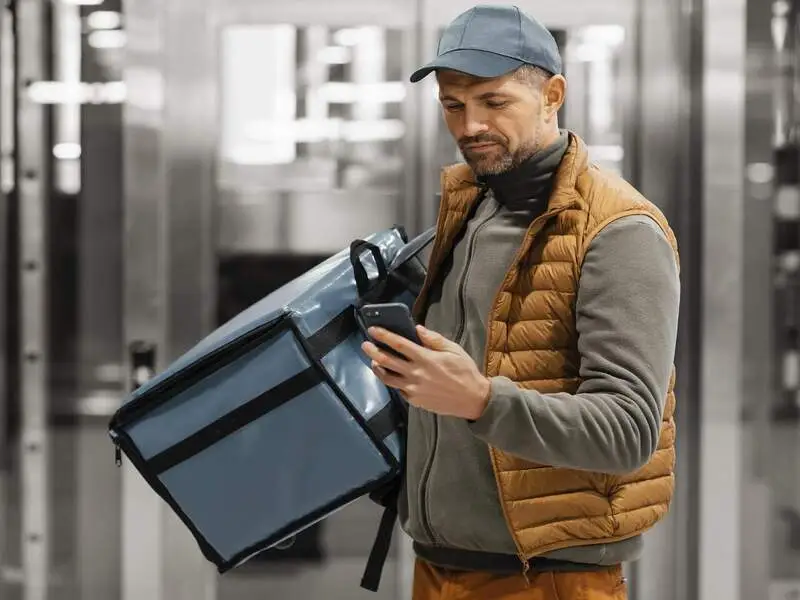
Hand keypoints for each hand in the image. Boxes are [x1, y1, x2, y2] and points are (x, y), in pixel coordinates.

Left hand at [361, 325, 490, 420]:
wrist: (472, 399)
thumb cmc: (465, 371)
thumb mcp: (454, 350)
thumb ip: (434, 339)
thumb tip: (417, 329)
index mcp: (426, 358)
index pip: (399, 344)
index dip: (384, 335)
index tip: (373, 329)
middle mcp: (416, 374)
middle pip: (387, 361)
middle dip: (373, 351)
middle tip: (365, 344)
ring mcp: (413, 389)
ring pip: (387, 378)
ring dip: (377, 368)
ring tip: (373, 361)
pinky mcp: (414, 400)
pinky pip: (398, 389)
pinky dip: (391, 380)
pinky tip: (390, 375)